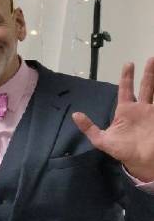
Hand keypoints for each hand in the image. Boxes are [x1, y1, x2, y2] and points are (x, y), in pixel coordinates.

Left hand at [72, 57, 153, 181]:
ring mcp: (153, 112)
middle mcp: (141, 108)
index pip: (125, 89)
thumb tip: (75, 115)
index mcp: (126, 111)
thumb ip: (89, 128)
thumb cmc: (123, 150)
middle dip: (148, 72)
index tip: (128, 64)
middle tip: (150, 59)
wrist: (141, 161)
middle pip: (146, 86)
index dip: (126, 77)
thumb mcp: (102, 140)